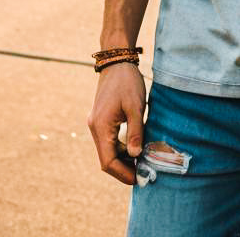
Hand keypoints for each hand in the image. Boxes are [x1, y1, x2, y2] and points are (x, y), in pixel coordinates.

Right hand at [87, 61, 146, 184]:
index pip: (107, 161)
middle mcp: (95, 128)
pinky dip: (121, 148)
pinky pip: (109, 141)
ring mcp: (97, 124)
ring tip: (142, 162)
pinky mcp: (101, 120)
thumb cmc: (127, 82)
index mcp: (101, 127)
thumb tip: (136, 155)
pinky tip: (135, 148)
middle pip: (106, 159)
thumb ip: (135, 132)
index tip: (139, 178)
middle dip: (123, 168)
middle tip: (144, 173)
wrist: (116, 61)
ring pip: (107, 151)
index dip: (122, 173)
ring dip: (123, 159)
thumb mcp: (135, 106)